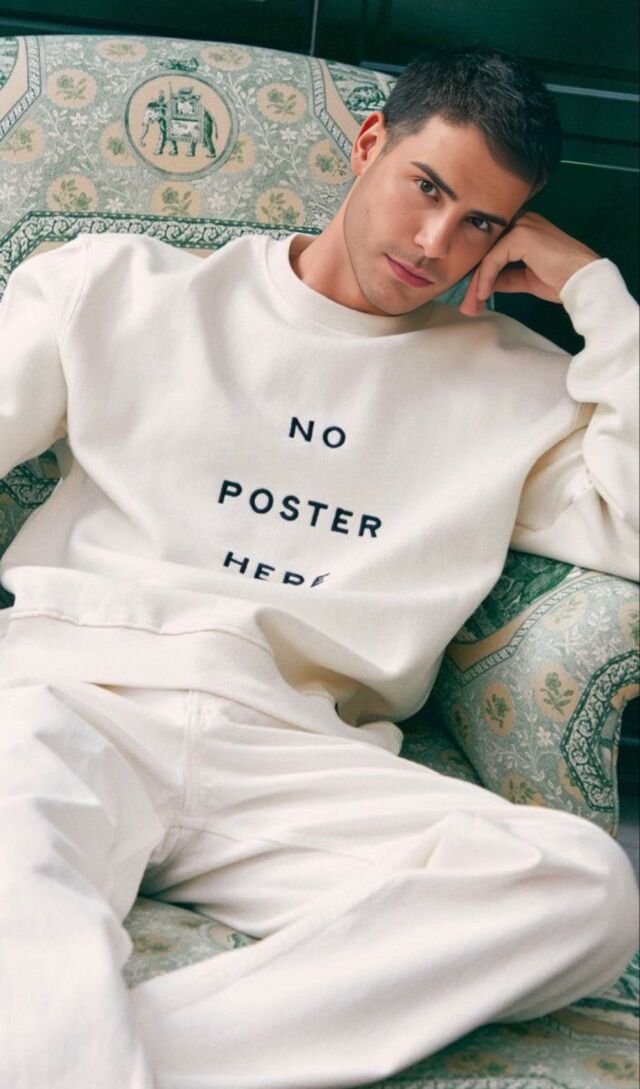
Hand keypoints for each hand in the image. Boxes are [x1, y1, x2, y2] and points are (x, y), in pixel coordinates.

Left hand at [458, 211, 599, 316]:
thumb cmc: (561, 280)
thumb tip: (483, 283)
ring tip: (472, 302)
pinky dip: (484, 278)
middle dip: (473, 277)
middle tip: (467, 302)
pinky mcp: (521, 235)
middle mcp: (522, 220)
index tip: (471, 294)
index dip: (479, 271)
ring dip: (476, 281)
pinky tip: (482, 294)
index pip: (493, 247)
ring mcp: (522, 225)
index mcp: (525, 227)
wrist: (583, 281)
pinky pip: (493, 258)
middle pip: (487, 248)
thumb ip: (504, 277)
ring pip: (487, 253)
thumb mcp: (525, 279)